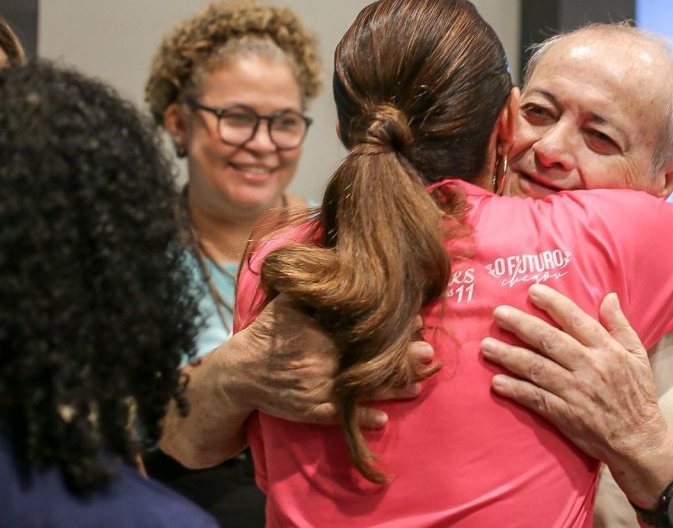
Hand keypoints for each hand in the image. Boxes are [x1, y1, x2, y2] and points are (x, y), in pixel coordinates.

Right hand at [232, 294, 432, 426]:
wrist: (239, 373)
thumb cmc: (269, 333)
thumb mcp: (286, 302)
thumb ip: (313, 283)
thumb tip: (339, 259)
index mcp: (319, 333)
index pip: (362, 329)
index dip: (391, 327)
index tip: (416, 322)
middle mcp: (319, 361)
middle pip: (367, 359)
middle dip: (400, 357)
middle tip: (427, 352)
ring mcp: (316, 388)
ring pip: (360, 389)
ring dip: (391, 389)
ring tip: (418, 385)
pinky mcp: (311, 411)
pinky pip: (339, 416)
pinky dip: (361, 419)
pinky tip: (383, 419)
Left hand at [480, 284, 672, 507]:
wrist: (639, 440)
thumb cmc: (638, 395)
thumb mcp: (638, 355)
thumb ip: (620, 325)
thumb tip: (608, 296)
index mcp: (606, 350)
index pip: (575, 320)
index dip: (552, 304)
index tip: (532, 291)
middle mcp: (588, 367)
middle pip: (548, 340)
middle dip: (520, 325)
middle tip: (498, 314)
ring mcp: (575, 392)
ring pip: (536, 368)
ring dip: (508, 356)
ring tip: (486, 346)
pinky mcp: (565, 415)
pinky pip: (535, 398)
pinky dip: (515, 390)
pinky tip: (497, 382)